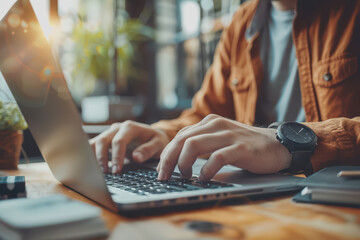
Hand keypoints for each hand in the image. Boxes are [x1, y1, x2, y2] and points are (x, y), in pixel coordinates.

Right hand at [89, 121, 169, 173]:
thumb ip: (148, 150)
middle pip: (103, 140)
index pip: (119, 141)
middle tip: (106, 173)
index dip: (116, 156)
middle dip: (102, 157)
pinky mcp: (106, 139)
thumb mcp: (159, 145)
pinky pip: (94, 145)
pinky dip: (91, 155)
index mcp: (130, 128)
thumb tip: (136, 157)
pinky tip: (91, 166)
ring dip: (93, 156)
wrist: (153, 136)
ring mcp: (110, 133)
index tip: (116, 170)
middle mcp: (118, 128)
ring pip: (95, 142)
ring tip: (96, 171)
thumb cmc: (156, 141)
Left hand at [157, 114, 290, 180]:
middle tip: (164, 176)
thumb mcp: (220, 138)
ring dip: (183, 164)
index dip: (167, 154)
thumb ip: (202, 143)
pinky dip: (206, 170)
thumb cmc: (245, 146)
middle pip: (182, 140)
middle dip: (168, 160)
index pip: (179, 136)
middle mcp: (215, 125)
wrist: (276, 145)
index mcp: (208, 123)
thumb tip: (178, 160)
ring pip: (194, 146)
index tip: (161, 170)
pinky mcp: (240, 148)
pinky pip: (216, 158)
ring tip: (185, 177)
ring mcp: (228, 135)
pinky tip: (204, 179)